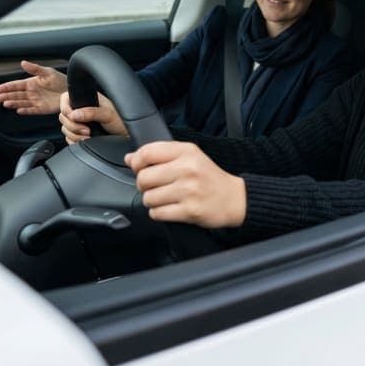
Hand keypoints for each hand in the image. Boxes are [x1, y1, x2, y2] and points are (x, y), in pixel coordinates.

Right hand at [0, 60, 67, 114]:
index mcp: (31, 83)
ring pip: (21, 102)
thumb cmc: (60, 80)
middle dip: (6, 96)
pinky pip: (32, 110)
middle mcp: (31, 93)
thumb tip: (23, 62)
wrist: (71, 90)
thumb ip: (35, 69)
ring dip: (13, 103)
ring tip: (6, 103)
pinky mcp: (42, 109)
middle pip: (15, 95)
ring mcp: (36, 101)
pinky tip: (19, 110)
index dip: (5, 87)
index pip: (15, 85)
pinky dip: (25, 110)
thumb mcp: (47, 72)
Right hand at [58, 91, 126, 143]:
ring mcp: (79, 122)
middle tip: (86, 130)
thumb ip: (92, 112)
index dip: (66, 109)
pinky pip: (68, 138)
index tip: (74, 117)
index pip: (65, 99)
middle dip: (72, 126)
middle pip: (63, 116)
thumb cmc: (122, 122)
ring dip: (74, 135)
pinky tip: (86, 140)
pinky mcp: (79, 134)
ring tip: (88, 136)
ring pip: (65, 128)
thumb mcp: (108, 114)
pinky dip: (74, 141)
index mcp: (86, 99)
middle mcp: (81, 109)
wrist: (127, 136)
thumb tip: (74, 114)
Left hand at [127, 141, 246, 227]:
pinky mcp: (189, 210)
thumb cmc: (209, 177)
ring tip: (166, 198)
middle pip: (143, 178)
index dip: (137, 163)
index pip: (147, 153)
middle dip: (144, 186)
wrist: (234, 199)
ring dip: (152, 201)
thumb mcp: (189, 157)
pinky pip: (157, 213)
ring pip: (148, 198)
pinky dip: (159, 213)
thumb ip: (160, 155)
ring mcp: (188, 191)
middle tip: (155, 187)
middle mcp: (187, 169)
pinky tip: (170, 208)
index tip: (139, 168)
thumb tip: (129, 158)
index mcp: (186, 152)